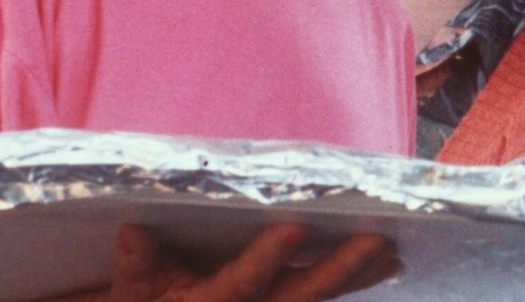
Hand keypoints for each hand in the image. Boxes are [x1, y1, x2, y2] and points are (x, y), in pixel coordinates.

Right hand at [51, 222, 400, 301]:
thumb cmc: (145, 300)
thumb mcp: (131, 291)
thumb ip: (137, 266)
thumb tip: (132, 233)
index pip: (244, 282)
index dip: (268, 257)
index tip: (295, 228)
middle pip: (300, 295)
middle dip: (339, 269)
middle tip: (377, 242)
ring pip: (321, 296)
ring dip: (359, 276)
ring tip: (393, 251)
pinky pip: (325, 294)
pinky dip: (357, 279)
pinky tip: (388, 262)